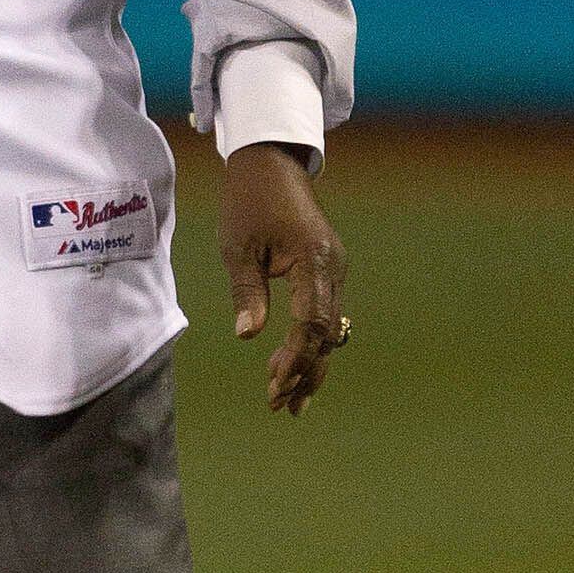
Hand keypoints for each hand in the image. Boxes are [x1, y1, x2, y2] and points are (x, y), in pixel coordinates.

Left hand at [220, 145, 349, 418]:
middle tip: (279, 406)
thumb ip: (247, 292)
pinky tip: (295, 369)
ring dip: (309, 364)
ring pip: (329, 330)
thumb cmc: (248, 203)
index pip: (311, 323)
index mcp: (314, 260)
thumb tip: (248, 336)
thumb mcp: (238, 247)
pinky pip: (326, 316)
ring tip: (288, 401)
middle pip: (326, 334)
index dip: (295, 358)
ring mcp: (335, 271)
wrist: (270, 166)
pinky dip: (311, 344)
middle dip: (304, 372)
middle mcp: (334, 269)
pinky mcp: (329, 272)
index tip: (274, 385)